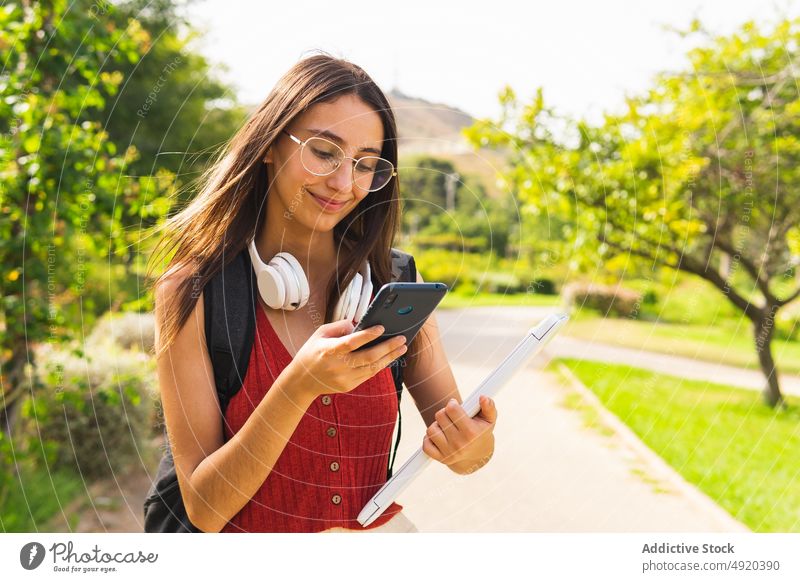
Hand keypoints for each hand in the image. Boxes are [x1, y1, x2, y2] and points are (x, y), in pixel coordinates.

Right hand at [284, 319, 407, 399]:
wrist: (302, 381)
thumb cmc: (312, 353)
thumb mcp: (320, 334)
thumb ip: (339, 327)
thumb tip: (359, 325)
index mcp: (329, 350)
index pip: (351, 342)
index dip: (367, 335)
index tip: (381, 328)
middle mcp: (338, 366)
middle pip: (368, 357)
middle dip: (388, 347)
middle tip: (402, 338)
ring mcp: (344, 378)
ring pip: (373, 368)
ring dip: (390, 357)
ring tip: (402, 347)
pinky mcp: (349, 386)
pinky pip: (369, 374)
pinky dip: (381, 365)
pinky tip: (390, 357)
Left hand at [422, 395, 496, 472]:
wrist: (478, 456)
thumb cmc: (481, 432)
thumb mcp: (489, 419)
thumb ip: (489, 406)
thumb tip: (483, 397)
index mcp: (471, 432)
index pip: (452, 409)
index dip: (452, 404)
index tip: (455, 406)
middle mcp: (459, 444)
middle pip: (440, 416)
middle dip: (445, 413)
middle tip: (452, 417)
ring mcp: (449, 453)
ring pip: (431, 429)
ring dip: (437, 426)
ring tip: (446, 427)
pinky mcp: (441, 459)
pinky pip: (426, 445)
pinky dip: (429, 439)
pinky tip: (439, 437)